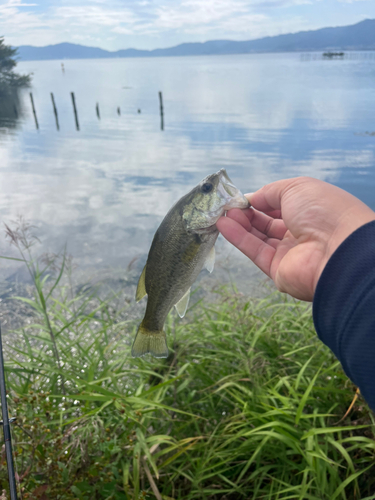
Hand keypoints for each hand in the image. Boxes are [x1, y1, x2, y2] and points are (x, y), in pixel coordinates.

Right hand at [217, 177, 374, 300]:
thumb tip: (252, 198)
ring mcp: (289, 253)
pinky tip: (224, 225)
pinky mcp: (277, 270)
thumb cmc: (322, 211)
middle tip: (228, 205)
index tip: (241, 197)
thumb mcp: (295, 188)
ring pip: (259, 237)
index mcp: (310, 211)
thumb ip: (270, 192)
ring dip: (240, 224)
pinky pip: (255, 251)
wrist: (337, 250)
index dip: (261, 200)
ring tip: (222, 214)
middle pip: (267, 222)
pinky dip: (238, 238)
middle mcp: (301, 233)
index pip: (280, 206)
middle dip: (247, 213)